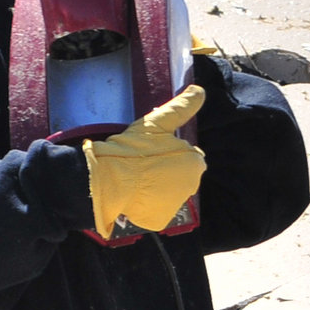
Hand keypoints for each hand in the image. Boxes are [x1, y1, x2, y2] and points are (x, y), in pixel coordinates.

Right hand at [83, 86, 205, 237]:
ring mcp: (176, 205)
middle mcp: (191, 186)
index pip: (186, 156)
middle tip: (141, 164)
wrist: (109, 179)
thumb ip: (182, 107)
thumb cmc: (134, 149)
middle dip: (164, 171)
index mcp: (195, 162)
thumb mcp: (158, 122)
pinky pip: (155, 209)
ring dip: (155, 186)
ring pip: (167, 192)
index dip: (168, 152)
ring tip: (135, 178)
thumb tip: (200, 90)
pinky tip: (133, 194)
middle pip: (178, 175)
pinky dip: (146, 204)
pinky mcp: (160, 219)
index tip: (151, 151)